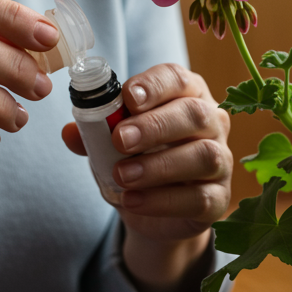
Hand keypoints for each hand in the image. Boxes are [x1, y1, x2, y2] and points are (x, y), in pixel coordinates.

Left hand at [61, 63, 231, 291]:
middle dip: (155, 125)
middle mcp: (212, 123)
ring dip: (159, 165)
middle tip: (120, 139)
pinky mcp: (218, 198)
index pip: (178, 79)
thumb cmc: (139, 161)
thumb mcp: (111, 145)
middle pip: (195, 114)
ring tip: (122, 175)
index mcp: (187, 96)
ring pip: (204, 155)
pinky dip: (163, 200)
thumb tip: (70, 131)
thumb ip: (94, 136)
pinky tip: (133, 200)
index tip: (127, 97)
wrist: (155, 212)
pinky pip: (199, 198)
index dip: (154, 85)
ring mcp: (221, 161)